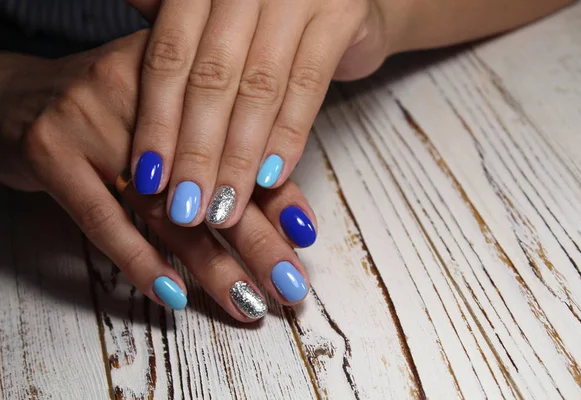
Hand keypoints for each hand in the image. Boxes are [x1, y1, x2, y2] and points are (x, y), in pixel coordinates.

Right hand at [0, 30, 317, 317]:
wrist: (18, 98)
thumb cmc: (111, 113)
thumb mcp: (168, 116)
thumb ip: (219, 149)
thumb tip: (280, 206)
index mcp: (184, 71)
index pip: (242, 142)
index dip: (275, 191)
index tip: (304, 236)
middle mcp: (144, 85)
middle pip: (211, 178)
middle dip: (256, 240)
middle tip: (290, 284)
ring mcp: (92, 116)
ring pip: (163, 206)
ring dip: (209, 265)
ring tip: (246, 303)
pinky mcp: (50, 149)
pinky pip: (101, 218)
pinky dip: (139, 260)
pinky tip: (172, 295)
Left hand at [126, 0, 388, 228]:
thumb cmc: (270, 14)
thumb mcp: (217, 17)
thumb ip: (176, 41)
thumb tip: (114, 85)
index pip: (170, 58)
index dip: (158, 121)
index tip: (150, 178)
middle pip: (212, 78)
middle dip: (197, 152)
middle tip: (186, 208)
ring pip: (258, 89)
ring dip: (239, 158)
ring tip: (224, 208)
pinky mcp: (340, 16)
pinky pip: (308, 86)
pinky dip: (288, 136)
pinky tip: (271, 179)